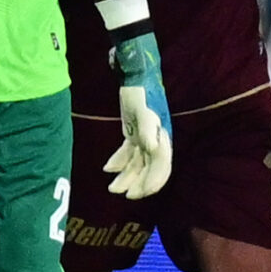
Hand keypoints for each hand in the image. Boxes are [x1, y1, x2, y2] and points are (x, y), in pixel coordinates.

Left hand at [105, 28, 174, 198]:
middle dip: (138, 184)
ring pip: (139, 164)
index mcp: (162, 138)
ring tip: (111, 187)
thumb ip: (147, 130)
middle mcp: (157, 141)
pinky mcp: (135, 133)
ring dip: (127, 177)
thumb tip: (152, 149)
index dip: (151, 182)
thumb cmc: (142, 92)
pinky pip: (129, 153)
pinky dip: (120, 162)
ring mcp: (146, 137)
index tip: (137, 194)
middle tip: (124, 195)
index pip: (161, 167)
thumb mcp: (143, 110)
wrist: (137, 76)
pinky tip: (108, 169)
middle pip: (150, 169)